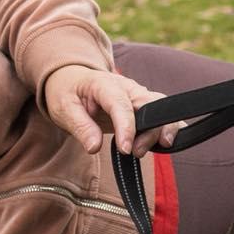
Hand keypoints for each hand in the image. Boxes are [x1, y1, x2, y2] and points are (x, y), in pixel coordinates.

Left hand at [42, 66, 181, 156]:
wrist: (72, 80)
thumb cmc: (67, 93)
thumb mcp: (64, 109)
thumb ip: (81, 127)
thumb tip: (94, 148)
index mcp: (104, 83)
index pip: (121, 104)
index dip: (127, 127)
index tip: (125, 149)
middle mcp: (126, 87)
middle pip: (149, 105)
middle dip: (148, 130)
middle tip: (135, 152)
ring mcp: (137, 95)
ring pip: (160, 108)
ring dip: (160, 130)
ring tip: (142, 151)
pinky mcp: (143, 105)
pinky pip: (163, 113)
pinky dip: (170, 126)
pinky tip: (169, 142)